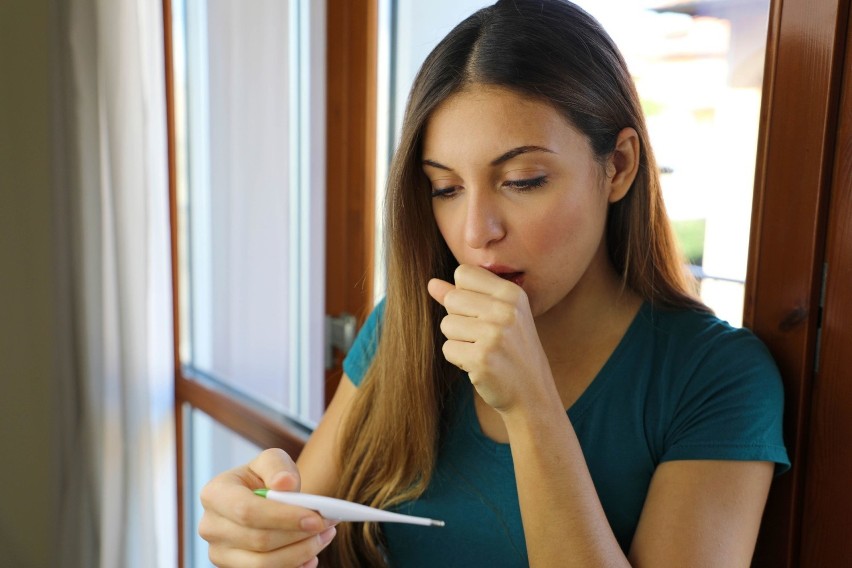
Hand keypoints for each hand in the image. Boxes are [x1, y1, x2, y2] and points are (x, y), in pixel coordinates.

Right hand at [198, 448, 337, 567]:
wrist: (257, 498)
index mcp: (215, 494)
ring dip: (301, 553)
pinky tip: (310, 555)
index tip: (317, 519)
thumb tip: (285, 483)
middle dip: (300, 536)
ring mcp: (220, 553)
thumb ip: (277, 466)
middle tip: (329, 526)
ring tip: (325, 536)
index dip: (283, 517)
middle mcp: (211, 527)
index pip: (247, 511)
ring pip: (263, 564)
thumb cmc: (264, 477)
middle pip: (259, 541)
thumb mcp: (271, 461)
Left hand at [427, 264, 554, 412]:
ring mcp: (494, 335)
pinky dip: (459, 359)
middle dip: (459, 319)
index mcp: (512, 293)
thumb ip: (463, 296)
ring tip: (483, 350)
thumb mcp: (496, 315)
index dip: (464, 295)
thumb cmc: (511, 349)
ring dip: (458, 341)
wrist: (532, 392)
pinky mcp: (482, 359)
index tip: (483, 313)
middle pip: (452, 299)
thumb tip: (431, 283)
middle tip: (483, 336)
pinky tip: (480, 364)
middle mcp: (505, 311)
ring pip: (447, 325)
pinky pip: (448, 349)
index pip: (463, 273)